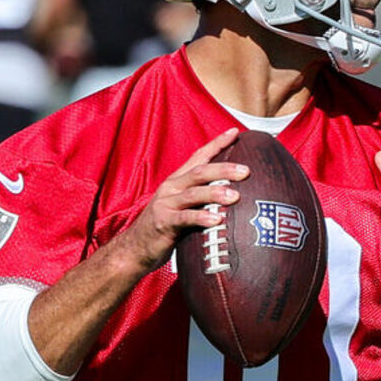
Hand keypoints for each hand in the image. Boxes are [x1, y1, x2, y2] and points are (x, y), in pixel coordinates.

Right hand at [116, 128, 247, 271]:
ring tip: (235, 196)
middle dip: (223, 170)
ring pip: (193, 193)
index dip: (217, 143)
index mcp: (178, 181)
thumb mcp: (184, 206)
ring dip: (215, 193)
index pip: (199, 156)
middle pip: (200, 172)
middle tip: (246, 171)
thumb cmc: (166, 227)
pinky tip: (217, 220)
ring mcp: (166, 204)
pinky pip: (184, 218)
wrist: (135, 248)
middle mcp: (171, 188)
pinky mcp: (163, 223)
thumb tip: (236, 195)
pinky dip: (201, 217)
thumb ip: (203, 199)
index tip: (235, 132)